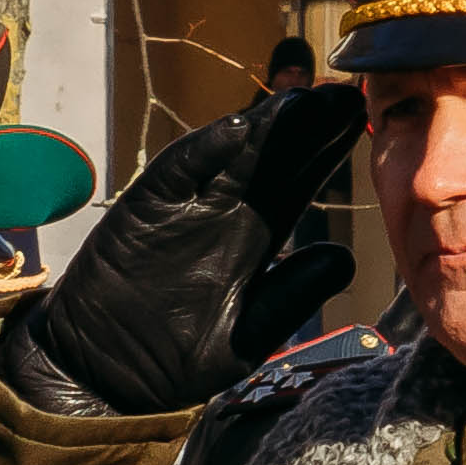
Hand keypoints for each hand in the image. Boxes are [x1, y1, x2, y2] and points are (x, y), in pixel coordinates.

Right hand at [0, 89, 364, 416]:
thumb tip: (341, 255)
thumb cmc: (178, 358)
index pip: (299, 182)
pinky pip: (176, 175)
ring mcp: (184, 207)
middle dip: (308, 126)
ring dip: (264, 128)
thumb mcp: (247, 336)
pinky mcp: (144, 211)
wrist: (102, 372)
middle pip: (272, 160)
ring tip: (302, 99)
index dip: (329, 150)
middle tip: (346, 92)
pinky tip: (235, 128)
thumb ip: (293, 295)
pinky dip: (202, 152)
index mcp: (256, 237)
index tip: (364, 118)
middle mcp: (224, 212)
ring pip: (230, 157)